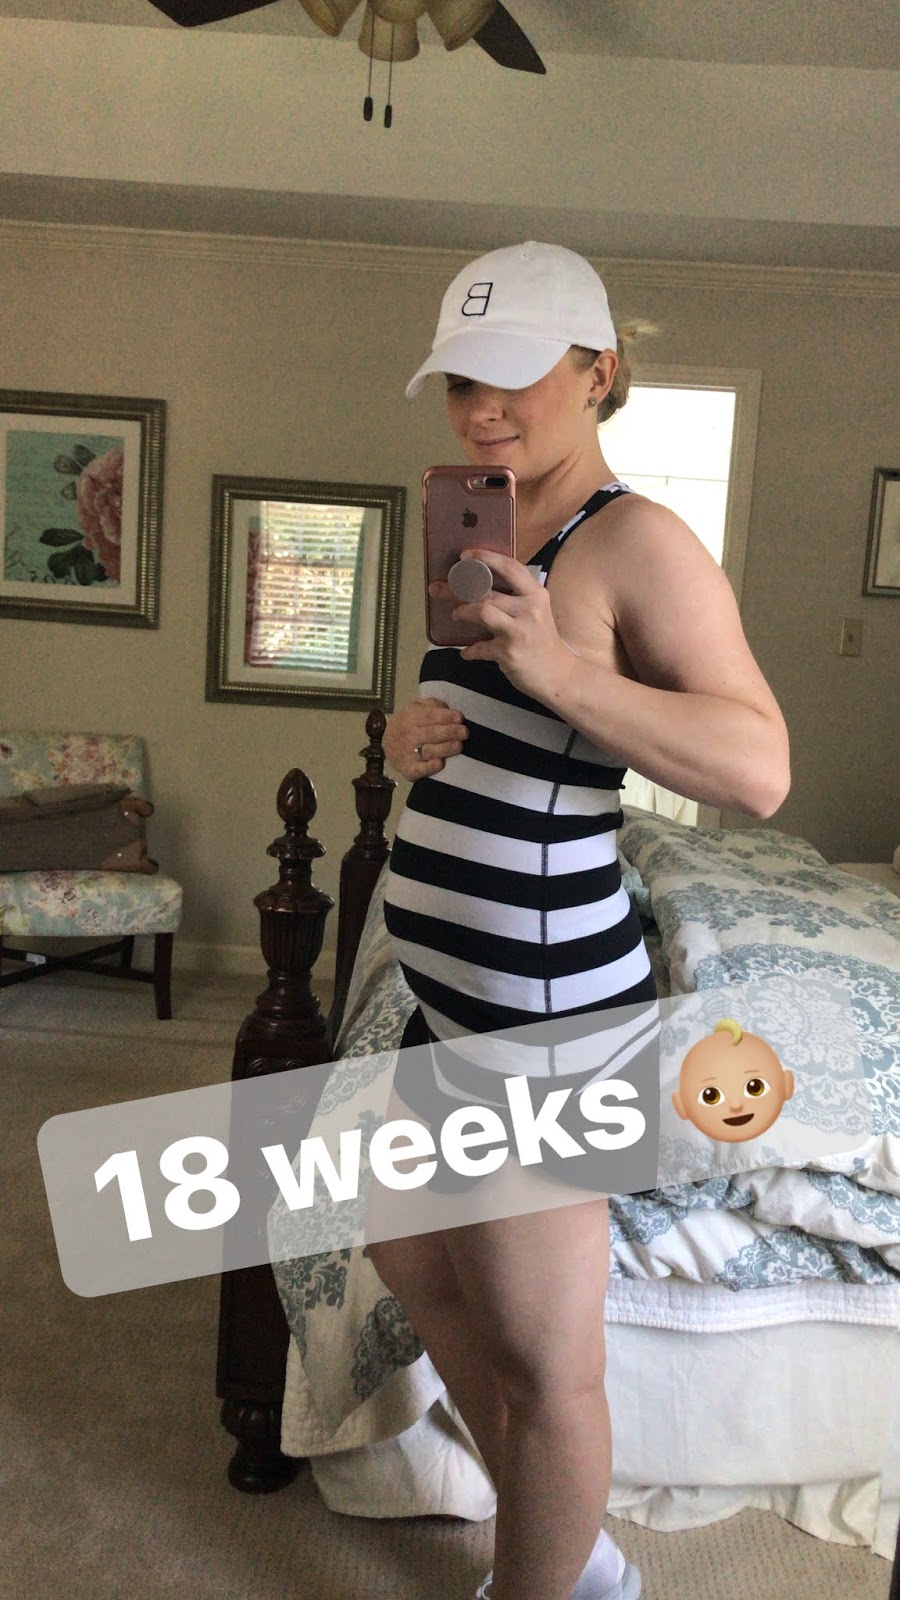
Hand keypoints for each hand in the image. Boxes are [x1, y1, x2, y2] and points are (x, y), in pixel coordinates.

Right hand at [383, 695, 467, 780]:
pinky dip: (428, 768)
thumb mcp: (417, 707)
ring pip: (428, 751)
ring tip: (458, 745)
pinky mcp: (409, 770)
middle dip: (449, 732)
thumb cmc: (411, 722)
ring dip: (444, 749)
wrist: (389, 742)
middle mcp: (410, 735)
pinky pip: (418, 770)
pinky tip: (440, 764)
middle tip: (464, 732)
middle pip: (431, 733)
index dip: (445, 716)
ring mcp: (409, 753)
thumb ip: (432, 705)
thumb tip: (447, 709)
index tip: (460, 717)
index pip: (430, 716)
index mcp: (412, 717)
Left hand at [429, 548, 574, 703]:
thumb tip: (479, 584)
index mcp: (536, 594)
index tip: (465, 556)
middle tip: (438, 588)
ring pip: (482, 611)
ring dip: (462, 612)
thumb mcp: (536, 612)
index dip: (485, 558)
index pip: (510, 567)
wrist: (559, 675)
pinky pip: (479, 648)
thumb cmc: (542, 641)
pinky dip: (469, 650)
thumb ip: (515, 598)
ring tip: (456, 615)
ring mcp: (519, 631)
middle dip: (457, 588)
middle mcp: (529, 609)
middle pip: (487, 591)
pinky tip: (466, 652)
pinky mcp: (509, 653)